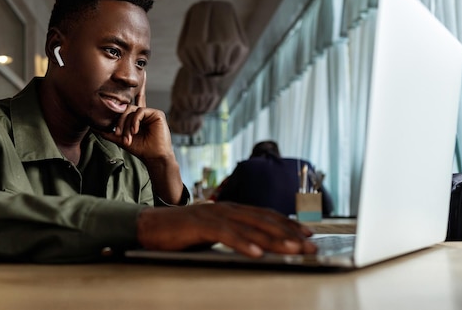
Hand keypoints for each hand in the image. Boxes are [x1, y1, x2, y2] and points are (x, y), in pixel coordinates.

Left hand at [98, 72, 182, 202]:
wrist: (153, 157)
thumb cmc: (139, 148)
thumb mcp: (120, 139)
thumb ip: (108, 132)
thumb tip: (93, 127)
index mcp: (138, 116)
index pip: (136, 100)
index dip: (139, 88)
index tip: (143, 73)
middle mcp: (145, 112)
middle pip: (127, 108)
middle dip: (120, 122)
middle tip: (118, 135)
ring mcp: (151, 112)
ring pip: (132, 110)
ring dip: (126, 124)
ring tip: (127, 137)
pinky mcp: (157, 114)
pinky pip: (140, 111)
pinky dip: (135, 121)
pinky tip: (134, 131)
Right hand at [136, 202, 316, 256]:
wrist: (151, 225)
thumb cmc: (184, 232)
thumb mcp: (215, 232)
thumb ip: (234, 234)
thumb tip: (258, 245)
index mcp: (232, 209)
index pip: (266, 215)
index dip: (289, 224)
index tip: (308, 234)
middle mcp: (227, 208)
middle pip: (264, 220)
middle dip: (290, 234)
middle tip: (310, 246)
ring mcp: (214, 215)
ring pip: (249, 227)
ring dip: (273, 239)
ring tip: (292, 250)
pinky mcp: (200, 225)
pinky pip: (225, 235)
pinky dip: (242, 244)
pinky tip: (256, 253)